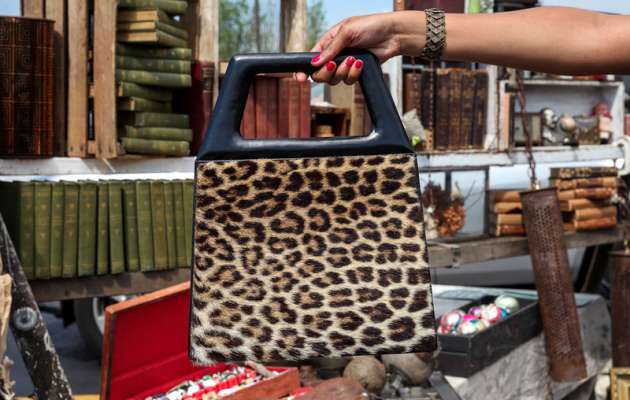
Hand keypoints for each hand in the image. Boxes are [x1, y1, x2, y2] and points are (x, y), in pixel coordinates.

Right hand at [296, 11, 425, 84]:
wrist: (393, 35)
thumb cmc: (371, 26)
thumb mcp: (347, 32)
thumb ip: (330, 48)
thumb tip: (315, 62)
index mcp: (328, 41)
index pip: (311, 58)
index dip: (304, 69)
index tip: (299, 78)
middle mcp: (335, 54)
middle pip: (320, 73)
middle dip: (327, 72)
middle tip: (336, 64)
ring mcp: (345, 64)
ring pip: (335, 80)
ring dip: (344, 72)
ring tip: (354, 60)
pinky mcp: (356, 72)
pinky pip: (349, 81)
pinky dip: (354, 74)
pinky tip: (361, 63)